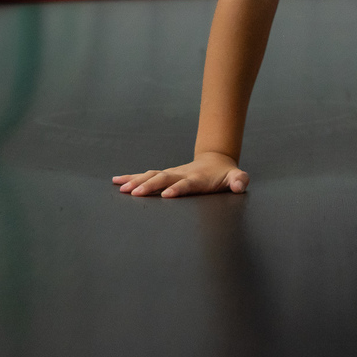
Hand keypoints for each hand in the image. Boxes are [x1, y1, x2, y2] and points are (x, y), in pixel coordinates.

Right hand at [111, 152, 248, 197]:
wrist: (215, 161)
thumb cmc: (225, 174)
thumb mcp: (236, 177)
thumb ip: (239, 180)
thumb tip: (240, 185)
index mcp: (197, 178)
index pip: (186, 183)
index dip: (177, 188)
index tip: (166, 195)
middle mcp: (181, 174)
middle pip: (163, 178)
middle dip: (149, 186)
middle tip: (135, 193)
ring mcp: (171, 173)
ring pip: (151, 175)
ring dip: (136, 181)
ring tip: (122, 188)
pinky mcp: (164, 175)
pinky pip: (145, 175)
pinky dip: (131, 177)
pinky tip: (117, 182)